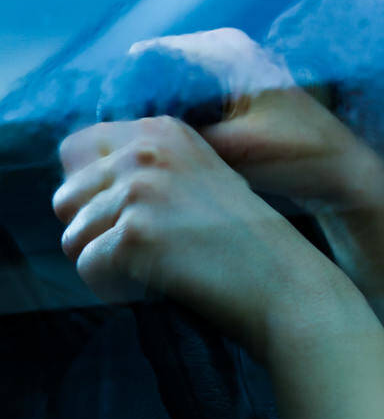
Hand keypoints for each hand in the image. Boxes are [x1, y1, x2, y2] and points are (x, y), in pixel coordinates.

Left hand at [52, 116, 330, 353]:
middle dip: (92, 231)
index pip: (75, 148)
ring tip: (159, 268)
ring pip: (73, 238)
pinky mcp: (134, 234)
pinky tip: (157, 286)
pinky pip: (89, 270)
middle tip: (146, 250)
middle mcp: (147, 151)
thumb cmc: (245, 240)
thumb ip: (148, 167)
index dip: (89, 189)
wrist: (283, 281)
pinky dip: (115, 288)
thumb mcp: (201, 176)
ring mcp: (140, 191)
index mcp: (164, 130)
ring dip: (107, 263)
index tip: (124, 214)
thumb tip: (72, 187)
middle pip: (65, 197)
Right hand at [130, 29, 383, 207]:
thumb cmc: (301, 159)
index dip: (124, 97)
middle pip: (151, 73)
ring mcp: (226, 70)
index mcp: (226, 48)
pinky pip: (183, 106)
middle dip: (135, 110)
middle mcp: (223, 49)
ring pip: (164, 92)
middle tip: (122, 155)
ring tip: (141, 160)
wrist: (343, 174)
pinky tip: (167, 161)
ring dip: (151, 122)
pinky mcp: (229, 95)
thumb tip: (127, 134)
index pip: (147, 59)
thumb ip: (182, 135)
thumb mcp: (237, 148)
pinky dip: (172, 129)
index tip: (115, 138)